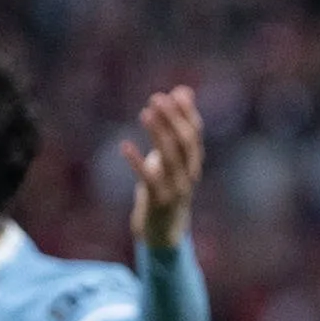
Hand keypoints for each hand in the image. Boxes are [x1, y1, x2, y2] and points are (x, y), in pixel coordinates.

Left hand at [126, 84, 203, 255]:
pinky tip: (124, 146)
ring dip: (158, 134)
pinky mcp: (159, 201)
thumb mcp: (172, 155)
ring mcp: (176, 189)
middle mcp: (190, 174)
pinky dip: (137, 162)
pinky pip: (149, 179)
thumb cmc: (167, 185)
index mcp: (193, 162)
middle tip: (157, 98)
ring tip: (146, 113)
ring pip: (170, 158)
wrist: (165, 230)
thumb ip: (178, 124)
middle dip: (172, 119)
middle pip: (184, 143)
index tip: (175, 93)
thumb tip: (184, 90)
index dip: (187, 113)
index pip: (194, 134)